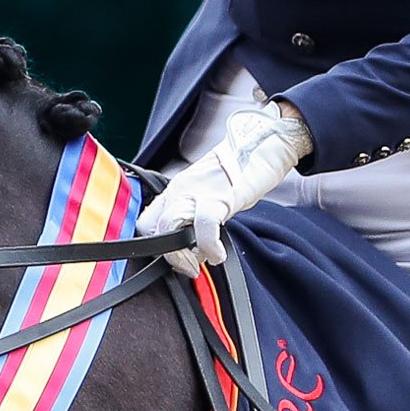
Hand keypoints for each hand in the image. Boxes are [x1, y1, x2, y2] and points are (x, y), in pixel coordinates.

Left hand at [142, 100, 312, 273]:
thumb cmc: (240, 169)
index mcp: (176, 189)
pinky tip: (217, 254)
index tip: (175, 259)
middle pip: (153, 227)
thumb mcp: (209, 192)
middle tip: (188, 266)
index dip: (155, 245)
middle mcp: (181, 189)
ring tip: (201, 262)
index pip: (146, 221)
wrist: (263, 143)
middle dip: (169, 256)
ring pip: (169, 226)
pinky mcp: (221, 195)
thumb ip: (196, 215)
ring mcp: (199, 191)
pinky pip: (205, 224)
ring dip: (183, 254)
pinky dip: (209, 246)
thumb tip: (196, 248)